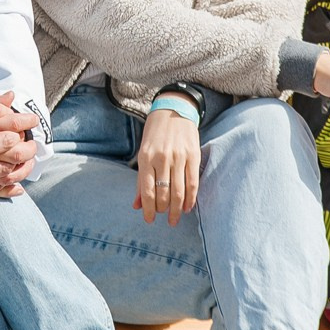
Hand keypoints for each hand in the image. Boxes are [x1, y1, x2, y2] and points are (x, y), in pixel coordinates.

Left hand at [135, 106, 200, 224]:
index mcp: (146, 158)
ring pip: (179, 191)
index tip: (149, 220)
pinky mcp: (193, 155)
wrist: (173, 109)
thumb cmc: (155, 134)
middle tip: (165, 218)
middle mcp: (162, 158)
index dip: (148, 209)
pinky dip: (191, 198)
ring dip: (177, 209)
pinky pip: (193, 182)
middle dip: (163, 210)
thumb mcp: (143, 153)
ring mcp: (179, 157)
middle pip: (164, 193)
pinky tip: (188, 207)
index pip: (147, 190)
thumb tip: (136, 205)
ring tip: (175, 218)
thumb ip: (141, 180)